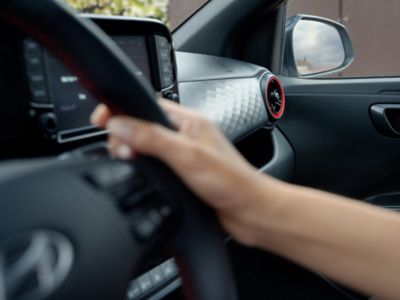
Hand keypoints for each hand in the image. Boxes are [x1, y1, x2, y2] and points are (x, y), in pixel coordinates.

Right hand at [91, 99, 274, 245]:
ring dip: (133, 153)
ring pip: (146, 147)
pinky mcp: (180, 174)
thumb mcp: (187, 156)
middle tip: (123, 152)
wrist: (248, 211)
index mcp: (188, 121)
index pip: (146, 105)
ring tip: (129, 163)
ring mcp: (181, 155)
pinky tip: (142, 176)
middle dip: (125, 136)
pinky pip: (154, 165)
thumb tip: (119, 124)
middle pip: (141, 126)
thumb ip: (152, 138)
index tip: (101, 119)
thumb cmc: (231, 181)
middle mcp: (183, 135)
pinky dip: (143, 169)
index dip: (122, 110)